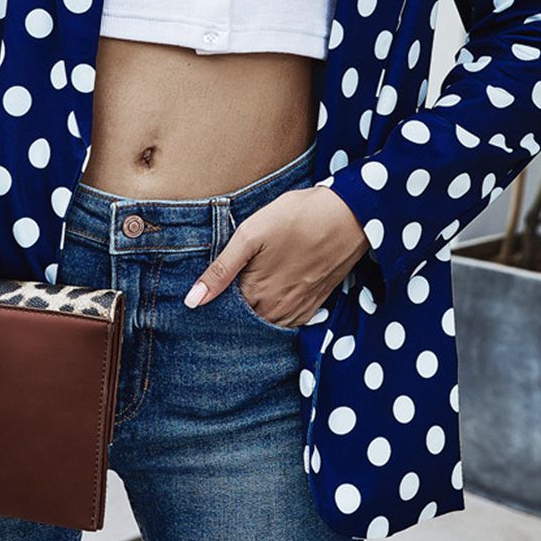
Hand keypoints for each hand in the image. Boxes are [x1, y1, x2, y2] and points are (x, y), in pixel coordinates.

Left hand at [183, 186, 370, 327]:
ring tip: (250, 292)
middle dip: (232, 314)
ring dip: (255, 315)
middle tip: (228, 292)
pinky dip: (277, 316)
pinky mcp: (315, 305)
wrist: (348, 215)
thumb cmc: (296, 217)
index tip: (204, 297)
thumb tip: (192, 301)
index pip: (223, 314)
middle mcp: (276, 311)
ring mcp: (298, 310)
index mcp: (255, 294)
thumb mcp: (251, 234)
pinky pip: (289, 323)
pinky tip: (272, 298)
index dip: (213, 303)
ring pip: (267, 324)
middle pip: (245, 322)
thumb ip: (220, 270)